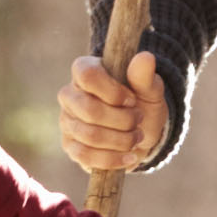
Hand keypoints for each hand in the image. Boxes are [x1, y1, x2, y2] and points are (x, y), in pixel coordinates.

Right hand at [57, 51, 168, 175]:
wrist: (140, 130)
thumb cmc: (141, 103)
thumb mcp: (150, 89)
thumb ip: (145, 76)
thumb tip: (145, 57)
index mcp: (84, 71)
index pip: (87, 76)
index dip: (113, 92)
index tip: (132, 100)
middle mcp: (69, 94)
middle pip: (89, 109)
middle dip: (122, 120)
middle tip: (138, 120)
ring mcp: (67, 121)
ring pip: (90, 135)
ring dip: (122, 140)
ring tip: (137, 137)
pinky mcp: (70, 146)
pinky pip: (86, 156)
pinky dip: (113, 159)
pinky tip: (131, 156)